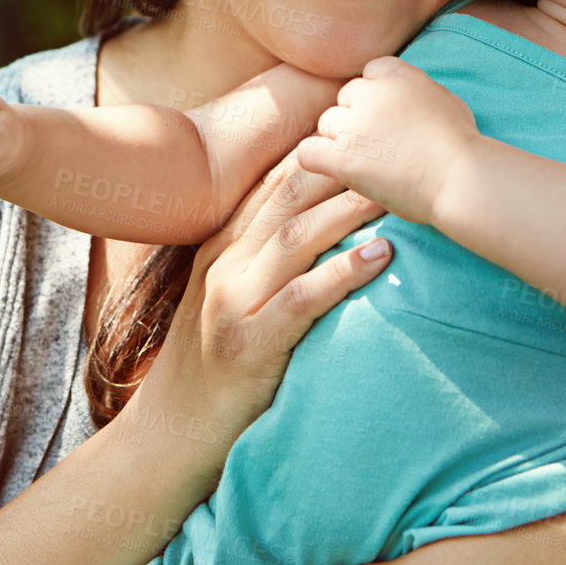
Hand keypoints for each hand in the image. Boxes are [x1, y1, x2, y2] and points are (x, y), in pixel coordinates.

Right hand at [125, 153, 394, 454]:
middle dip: (341, 170)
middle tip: (392, 150)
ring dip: (350, 211)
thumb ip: (262, 261)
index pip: (271, 184)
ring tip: (396, 194)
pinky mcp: (250, 343)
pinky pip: (302, 298)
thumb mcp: (228, 299)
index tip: (361, 132)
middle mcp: (223, 264)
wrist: (169, 433)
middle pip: (287, 199)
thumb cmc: (212, 365)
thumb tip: (317, 226)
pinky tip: (381, 255)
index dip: (316, 154)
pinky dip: (343, 273)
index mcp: (220, 247)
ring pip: (297, 238)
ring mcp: (233, 302)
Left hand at [295, 57, 478, 223]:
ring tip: (364, 161)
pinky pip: (308, 152)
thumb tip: (404, 94)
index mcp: (398, 75)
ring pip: (326, 123)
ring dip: (340, 139)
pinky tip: (334, 169)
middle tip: (376, 144)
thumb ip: (415, 90)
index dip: (375, 95)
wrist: (463, 178)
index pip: (369, 72)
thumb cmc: (462, 146)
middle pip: (345, 97)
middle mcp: (372, 94)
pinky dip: (317, 159)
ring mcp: (355, 125)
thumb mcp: (443, 99)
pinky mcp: (344, 158)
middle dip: (356, 117)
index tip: (388, 116)